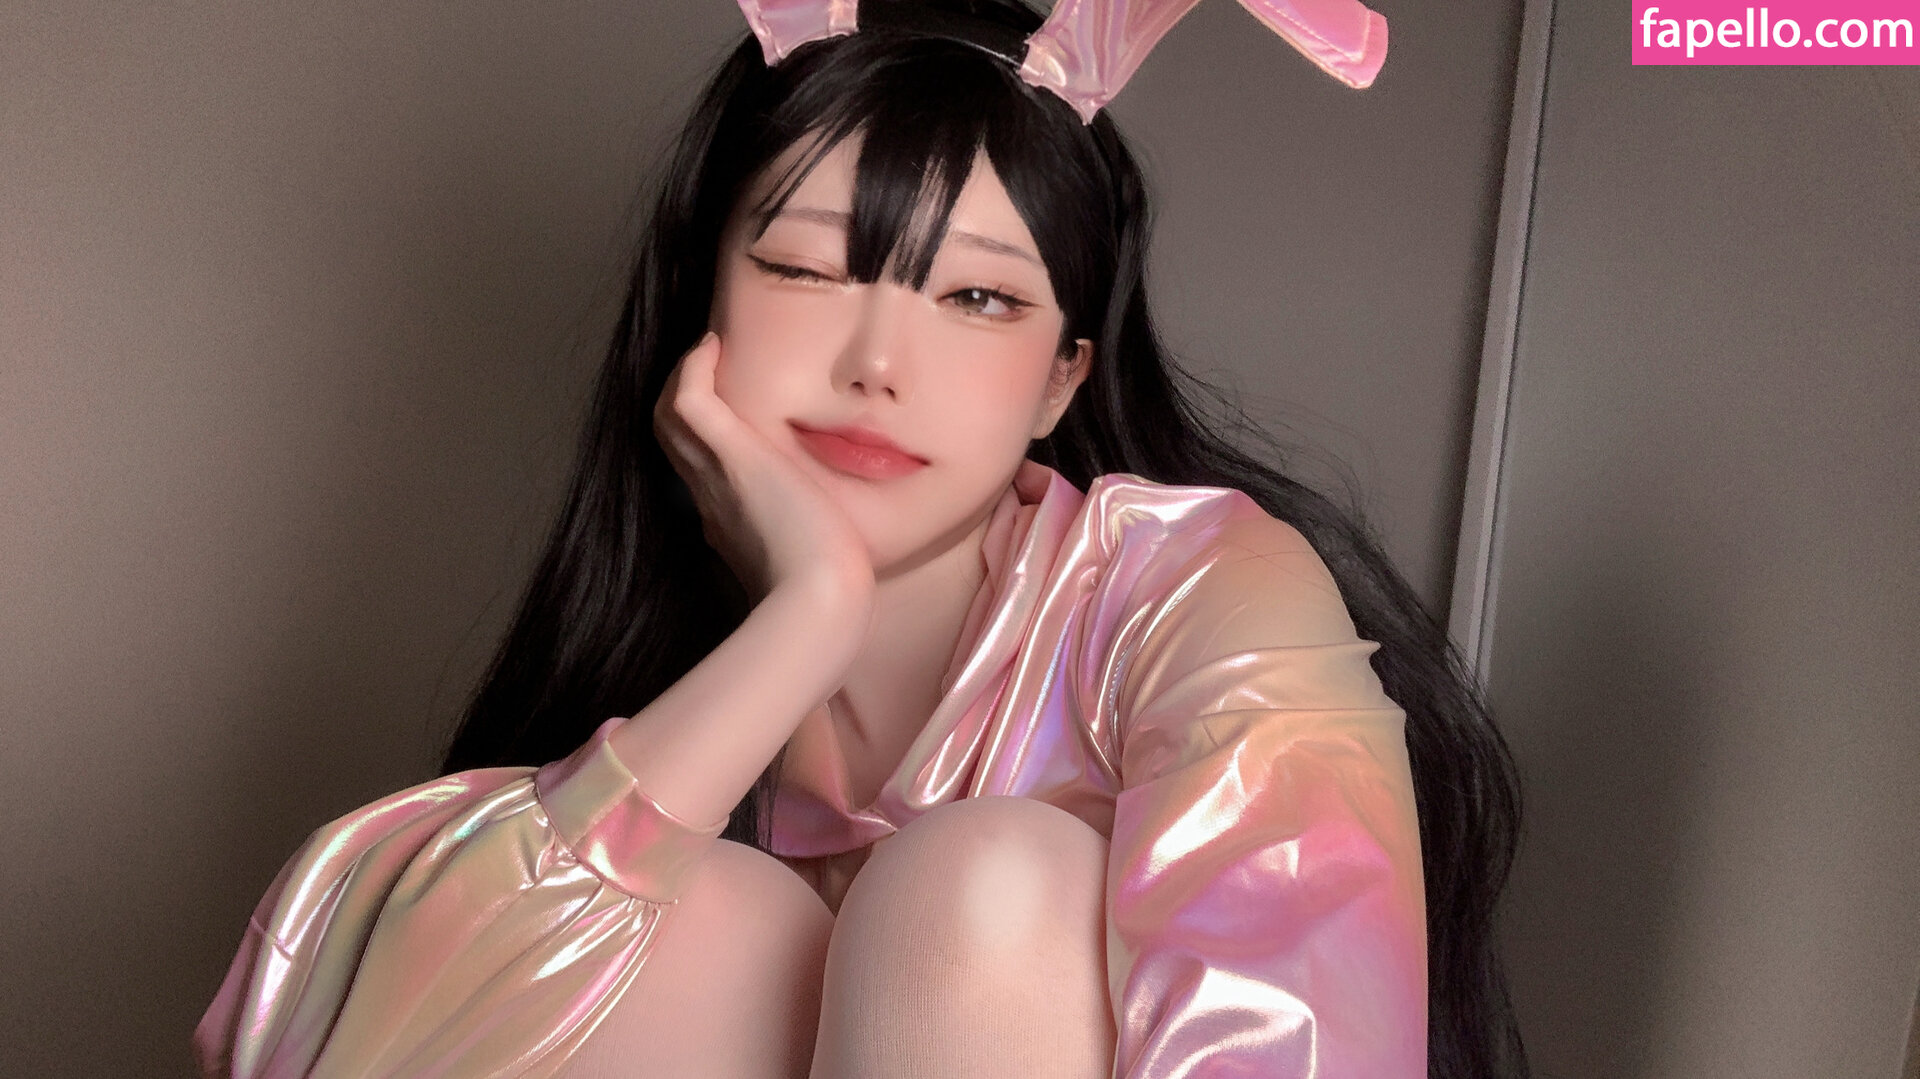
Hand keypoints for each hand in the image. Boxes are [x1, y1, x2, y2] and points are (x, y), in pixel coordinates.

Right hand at [653, 332, 874, 617]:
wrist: (820, 599)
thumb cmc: (830, 591)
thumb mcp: (815, 561)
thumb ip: (813, 545)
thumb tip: (835, 547)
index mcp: (728, 523)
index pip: (700, 470)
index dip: (703, 438)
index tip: (727, 412)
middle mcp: (711, 497)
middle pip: (675, 438)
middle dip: (684, 399)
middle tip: (708, 366)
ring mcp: (717, 476)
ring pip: (672, 418)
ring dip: (685, 378)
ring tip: (709, 349)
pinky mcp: (733, 456)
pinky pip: (691, 401)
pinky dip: (693, 369)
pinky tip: (713, 344)